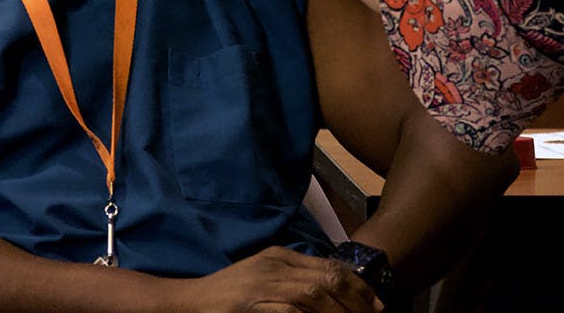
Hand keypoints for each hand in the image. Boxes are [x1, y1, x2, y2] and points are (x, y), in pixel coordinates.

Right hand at [171, 246, 382, 312]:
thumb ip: (294, 278)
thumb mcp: (264, 277)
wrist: (187, 303)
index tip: (377, 305)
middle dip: (355, 301)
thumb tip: (333, 287)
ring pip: (313, 295)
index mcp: (279, 256)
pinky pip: (289, 312)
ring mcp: (262, 285)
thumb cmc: (227, 295)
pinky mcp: (250, 305)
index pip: (328, 266)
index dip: (358, 286)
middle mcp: (274, 266)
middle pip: (326, 280)